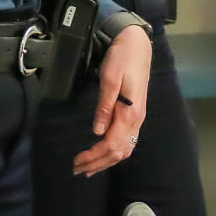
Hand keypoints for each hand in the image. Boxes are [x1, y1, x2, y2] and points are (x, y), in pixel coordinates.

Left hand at [74, 26, 151, 176]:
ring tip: (89, 168)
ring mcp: (138, 118)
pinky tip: (105, 155)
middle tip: (77, 169)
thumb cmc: (122, 59)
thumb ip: (104, 106)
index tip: (77, 161)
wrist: (139, 46)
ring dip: (106, 161)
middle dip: (98, 163)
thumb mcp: (110, 79)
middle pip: (118, 151)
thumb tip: (97, 131)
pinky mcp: (136, 114)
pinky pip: (128, 141)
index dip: (94, 156)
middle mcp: (137, 119)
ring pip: (125, 149)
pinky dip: (115, 153)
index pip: (111, 143)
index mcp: (130, 112)